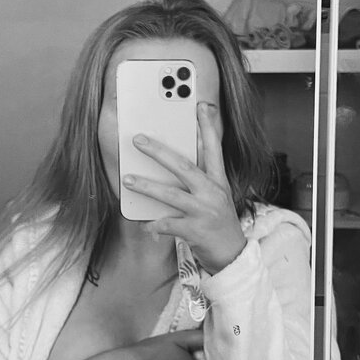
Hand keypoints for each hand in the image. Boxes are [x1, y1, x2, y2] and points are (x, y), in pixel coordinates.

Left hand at [122, 101, 246, 274]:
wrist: (232, 254)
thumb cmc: (217, 220)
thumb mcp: (216, 194)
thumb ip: (200, 176)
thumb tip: (173, 158)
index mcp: (218, 180)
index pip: (214, 147)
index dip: (208, 126)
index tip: (201, 105)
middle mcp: (213, 192)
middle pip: (184, 166)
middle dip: (159, 152)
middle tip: (139, 140)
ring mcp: (204, 212)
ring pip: (171, 195)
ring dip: (147, 186)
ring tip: (128, 179)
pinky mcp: (195, 231)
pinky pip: (168, 224)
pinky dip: (154, 224)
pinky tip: (143, 223)